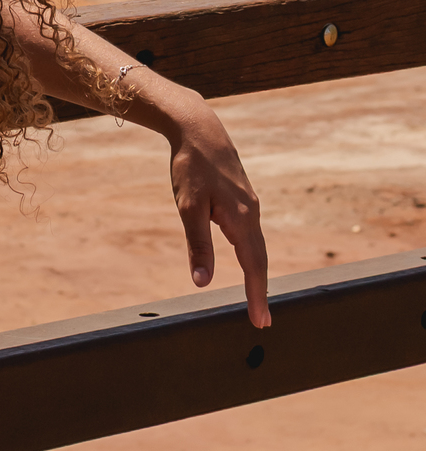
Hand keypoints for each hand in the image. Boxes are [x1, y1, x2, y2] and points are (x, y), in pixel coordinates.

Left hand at [168, 99, 269, 328]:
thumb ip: (198, 245)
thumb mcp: (189, 208)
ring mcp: (248, 204)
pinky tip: (245, 258)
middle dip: (260, 290)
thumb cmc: (192, 167)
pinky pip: (250, 232)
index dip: (256, 296)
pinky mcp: (241, 197)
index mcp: (241, 220)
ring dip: (256, 272)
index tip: (260, 323)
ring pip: (256, 245)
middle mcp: (250, 214)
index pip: (253, 267)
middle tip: (261, 319)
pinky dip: (251, 252)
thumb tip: (202, 283)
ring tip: (255, 295)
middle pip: (259, 260)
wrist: (199, 128)